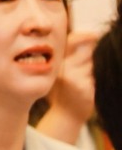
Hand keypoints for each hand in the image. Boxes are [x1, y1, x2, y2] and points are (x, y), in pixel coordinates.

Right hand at [37, 28, 97, 144]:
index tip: (95, 35)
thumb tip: (94, 37)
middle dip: (89, 59)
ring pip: (92, 64)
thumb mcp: (61, 71)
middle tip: (80, 72)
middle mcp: (60, 68)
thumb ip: (71, 55)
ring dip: (91, 71)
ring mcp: (71, 77)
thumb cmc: (64, 90)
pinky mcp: (82, 86)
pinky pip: (95, 76)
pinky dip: (93, 81)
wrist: (65, 114)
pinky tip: (85, 90)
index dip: (84, 36)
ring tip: (81, 83)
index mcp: (53, 62)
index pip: (70, 41)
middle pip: (86, 52)